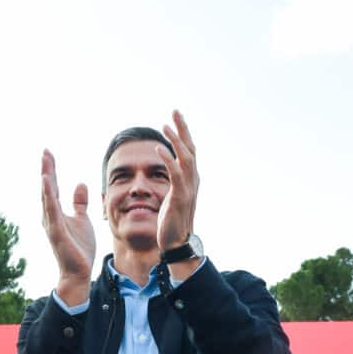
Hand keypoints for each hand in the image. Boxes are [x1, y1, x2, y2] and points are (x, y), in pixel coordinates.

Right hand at [41, 149, 95, 304]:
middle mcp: (50, 215)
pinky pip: (52, 209)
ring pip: (47, 196)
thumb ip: (79, 203)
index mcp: (55, 212)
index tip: (49, 153)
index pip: (53, 186)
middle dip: (47, 169)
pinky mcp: (56, 230)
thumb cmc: (79, 247)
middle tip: (46, 151)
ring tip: (46, 161)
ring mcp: (51, 223)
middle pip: (47, 188)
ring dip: (47, 178)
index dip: (51, 169)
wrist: (78, 271)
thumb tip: (80, 184)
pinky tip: (48, 181)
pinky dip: (49, 194)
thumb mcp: (82, 220)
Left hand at [156, 110, 198, 250]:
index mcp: (191, 179)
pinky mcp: (180, 197)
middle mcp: (193, 180)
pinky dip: (168, 159)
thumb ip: (174, 181)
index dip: (183, 133)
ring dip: (176, 141)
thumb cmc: (172, 221)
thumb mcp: (174, 196)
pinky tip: (159, 148)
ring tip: (165, 126)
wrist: (176, 242)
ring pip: (185, 158)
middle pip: (190, 148)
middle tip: (175, 111)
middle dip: (183, 129)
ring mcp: (188, 188)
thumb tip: (169, 170)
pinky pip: (176, 174)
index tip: (176, 117)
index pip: (189, 150)